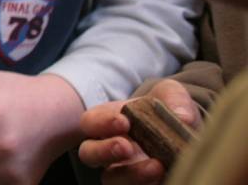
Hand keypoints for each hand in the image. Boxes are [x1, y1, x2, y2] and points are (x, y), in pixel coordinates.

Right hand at [78, 79, 200, 184]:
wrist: (184, 136)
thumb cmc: (167, 112)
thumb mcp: (171, 96)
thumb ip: (174, 98)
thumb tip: (182, 117)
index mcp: (107, 122)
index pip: (90, 123)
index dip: (102, 123)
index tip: (124, 122)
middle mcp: (108, 149)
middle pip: (89, 154)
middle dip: (104, 150)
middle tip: (126, 147)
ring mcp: (123, 172)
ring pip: (111, 179)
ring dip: (131, 175)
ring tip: (157, 167)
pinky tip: (168, 177)